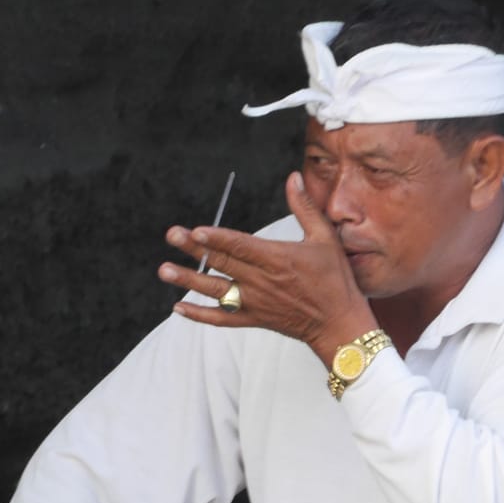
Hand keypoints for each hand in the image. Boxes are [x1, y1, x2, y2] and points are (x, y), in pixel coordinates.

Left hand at [159, 171, 375, 361]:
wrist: (339, 324)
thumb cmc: (335, 280)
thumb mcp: (324, 238)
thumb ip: (304, 207)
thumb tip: (292, 177)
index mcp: (277, 259)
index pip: (240, 246)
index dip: (216, 238)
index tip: (195, 230)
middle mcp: (262, 281)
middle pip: (222, 263)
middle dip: (194, 249)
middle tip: (171, 235)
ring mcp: (255, 302)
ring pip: (215, 290)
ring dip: (188, 280)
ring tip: (164, 270)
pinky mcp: (254, 319)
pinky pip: (222, 318)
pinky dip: (199, 315)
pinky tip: (179, 307)